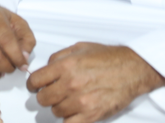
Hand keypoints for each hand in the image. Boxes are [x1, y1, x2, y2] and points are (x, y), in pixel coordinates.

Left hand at [26, 42, 164, 122]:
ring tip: (68, 100)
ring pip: (56, 111)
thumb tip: (46, 68)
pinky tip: (73, 113)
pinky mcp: (91, 115)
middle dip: (45, 96)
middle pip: (43, 98)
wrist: (131, 70)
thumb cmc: (107, 58)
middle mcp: (71, 84)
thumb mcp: (79, 48)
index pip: (36, 80)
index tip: (35, 86)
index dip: (33, 84)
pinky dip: (69, 120)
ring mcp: (81, 101)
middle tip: (52, 93)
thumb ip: (58, 57)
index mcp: (65, 66)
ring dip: (59, 107)